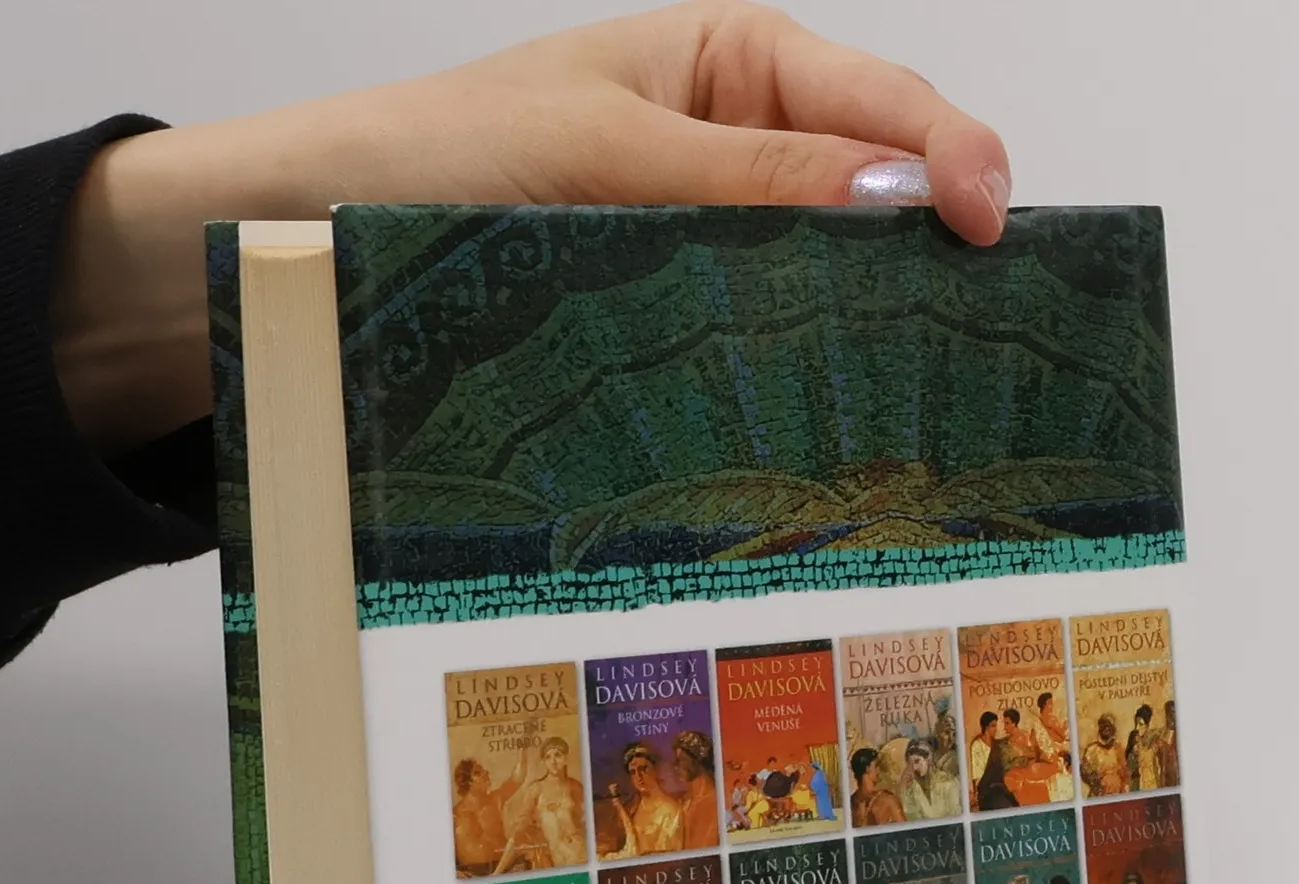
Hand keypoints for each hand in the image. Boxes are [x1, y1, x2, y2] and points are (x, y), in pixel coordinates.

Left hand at [54, 2, 1009, 452]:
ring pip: (821, 273)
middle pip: (871, 189)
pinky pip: (756, 332)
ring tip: (924, 376)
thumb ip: (747, 177)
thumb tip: (888, 201)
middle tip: (985, 319)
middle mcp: (731, 148)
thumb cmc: (435, 158)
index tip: (988, 226)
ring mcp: (705, 238)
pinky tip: (823, 403)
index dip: (949, 158)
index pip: (878, 100)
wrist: (310, 237)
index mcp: (728, 63)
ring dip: (868, 319)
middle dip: (929, 245)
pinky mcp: (669, 316)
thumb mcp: (601, 150)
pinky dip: (795, 364)